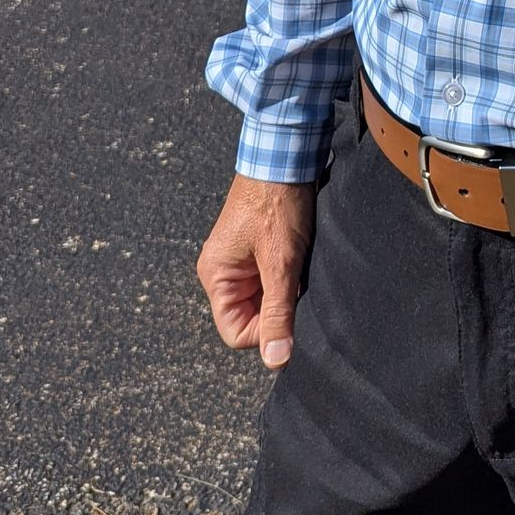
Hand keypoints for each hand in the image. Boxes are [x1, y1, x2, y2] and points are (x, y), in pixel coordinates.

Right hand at [196, 176, 316, 369]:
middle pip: (249, 316)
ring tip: (297, 264)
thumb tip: (275, 359)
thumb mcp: (280, 263)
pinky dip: (288, 274)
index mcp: (216, 276)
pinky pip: (271, 278)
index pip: (235, 332)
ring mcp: (239, 260)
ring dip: (284, 289)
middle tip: (295, 281)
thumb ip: (277, 312)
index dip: (266, 331)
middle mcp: (222, 271)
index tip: (290, 309)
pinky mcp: (256, 249)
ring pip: (264, 298)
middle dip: (277, 307)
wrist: (286, 155)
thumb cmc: (277, 203)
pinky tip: (299, 256)